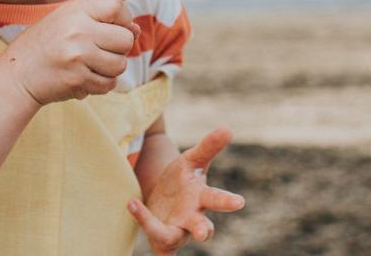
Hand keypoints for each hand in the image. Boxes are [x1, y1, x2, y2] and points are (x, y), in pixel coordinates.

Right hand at [1, 0, 140, 104]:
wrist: (17, 75)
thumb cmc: (45, 45)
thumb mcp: (66, 20)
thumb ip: (99, 20)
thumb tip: (136, 29)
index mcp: (75, 11)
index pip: (117, 6)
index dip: (124, 18)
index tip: (115, 26)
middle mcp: (78, 32)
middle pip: (125, 39)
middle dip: (120, 47)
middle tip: (102, 50)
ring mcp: (78, 57)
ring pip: (120, 64)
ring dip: (111, 68)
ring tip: (91, 64)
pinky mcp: (78, 80)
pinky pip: (109, 83)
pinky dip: (102, 83)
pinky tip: (85, 77)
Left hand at [127, 128, 245, 254]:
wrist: (164, 197)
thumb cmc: (183, 179)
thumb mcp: (192, 160)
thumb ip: (209, 146)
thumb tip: (228, 129)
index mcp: (202, 198)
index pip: (217, 200)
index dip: (227, 202)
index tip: (239, 202)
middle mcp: (192, 218)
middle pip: (202, 227)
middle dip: (204, 230)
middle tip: (205, 234)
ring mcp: (176, 231)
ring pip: (171, 238)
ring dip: (159, 232)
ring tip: (136, 204)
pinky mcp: (160, 238)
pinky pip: (154, 241)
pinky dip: (143, 225)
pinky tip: (131, 205)